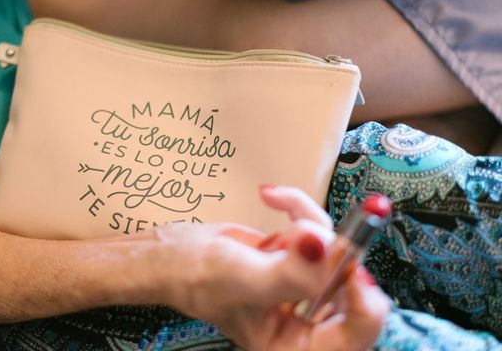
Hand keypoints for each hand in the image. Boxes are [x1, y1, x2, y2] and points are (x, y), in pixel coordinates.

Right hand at [150, 186, 388, 350]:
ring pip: (336, 249)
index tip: (345, 260)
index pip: (356, 332)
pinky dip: (300, 208)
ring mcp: (304, 286)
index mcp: (296, 345)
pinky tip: (274, 199)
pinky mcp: (299, 258)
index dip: (361, 296)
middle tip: (307, 230)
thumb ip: (287, 273)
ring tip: (278, 209)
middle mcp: (307, 320)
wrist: (174, 254)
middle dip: (329, 249)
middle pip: (353, 285)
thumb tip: (324, 248)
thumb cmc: (195, 279)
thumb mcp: (241, 279)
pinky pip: (319, 229)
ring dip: (309, 221)